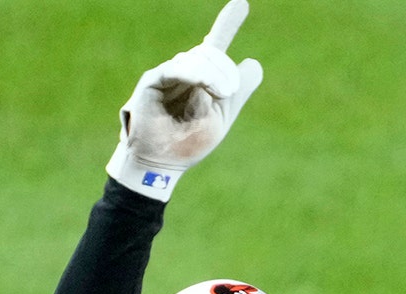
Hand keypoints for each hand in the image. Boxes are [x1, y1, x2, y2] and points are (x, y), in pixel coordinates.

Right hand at [106, 0, 262, 201]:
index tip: (242, 3)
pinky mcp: (151, 83)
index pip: (215, 44)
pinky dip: (193, 74)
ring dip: (213, 74)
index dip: (228, 22)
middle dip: (224, 69)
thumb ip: (239, 90)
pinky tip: (203, 83)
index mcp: (202, 78)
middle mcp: (184, 72)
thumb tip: (253, 62)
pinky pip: (175, 69)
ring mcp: (167, 75)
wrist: (164, 166)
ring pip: (195, 58)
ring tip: (221, 94)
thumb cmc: (190, 143)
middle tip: (229, 92)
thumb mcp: (223, 115)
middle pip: (210, 52)